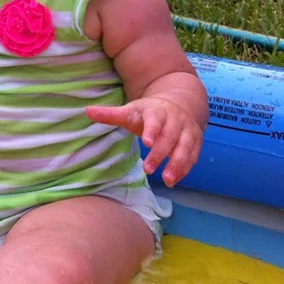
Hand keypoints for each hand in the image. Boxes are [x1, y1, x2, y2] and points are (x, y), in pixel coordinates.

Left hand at [87, 97, 202, 186]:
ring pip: (184, 148)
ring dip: (177, 164)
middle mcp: (174, 121)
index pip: (155, 121)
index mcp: (156, 111)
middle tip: (148, 169)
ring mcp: (187, 131)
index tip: (146, 142)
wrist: (177, 103)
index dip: (152, 131)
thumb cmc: (148, 112)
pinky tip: (175, 180)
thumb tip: (87, 111)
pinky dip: (185, 168)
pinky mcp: (195, 141)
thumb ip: (110, 114)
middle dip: (160, 154)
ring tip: (167, 180)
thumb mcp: (130, 111)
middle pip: (169, 137)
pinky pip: (193, 156)